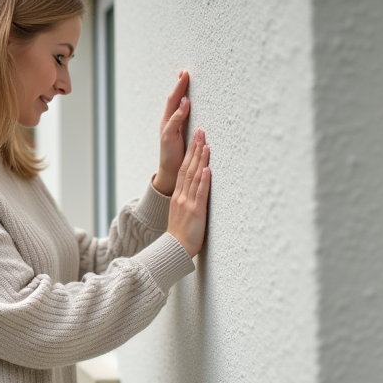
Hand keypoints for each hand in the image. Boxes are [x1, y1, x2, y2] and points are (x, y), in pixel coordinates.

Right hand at [151, 70, 190, 196]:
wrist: (169, 172)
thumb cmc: (179, 155)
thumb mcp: (184, 136)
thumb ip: (187, 123)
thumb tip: (196, 113)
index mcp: (171, 121)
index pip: (175, 99)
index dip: (180, 86)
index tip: (186, 73)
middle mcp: (167, 122)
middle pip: (172, 99)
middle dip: (178, 85)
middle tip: (185, 72)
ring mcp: (166, 129)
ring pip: (171, 106)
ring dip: (178, 92)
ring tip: (184, 80)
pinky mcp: (167, 137)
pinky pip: (174, 122)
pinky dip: (180, 111)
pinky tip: (186, 102)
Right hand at [167, 128, 210, 256]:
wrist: (175, 250)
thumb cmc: (181, 236)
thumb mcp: (181, 214)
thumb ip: (187, 200)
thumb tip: (195, 191)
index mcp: (178, 196)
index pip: (184, 169)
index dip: (190, 153)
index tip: (196, 139)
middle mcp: (182, 196)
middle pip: (188, 168)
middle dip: (195, 149)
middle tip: (200, 132)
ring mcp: (188, 202)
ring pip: (195, 177)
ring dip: (200, 159)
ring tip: (206, 144)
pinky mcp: (196, 211)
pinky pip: (200, 193)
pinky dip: (204, 180)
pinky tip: (208, 169)